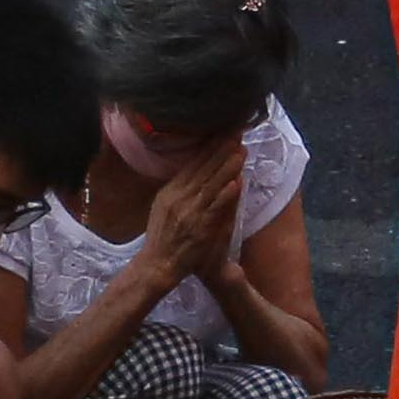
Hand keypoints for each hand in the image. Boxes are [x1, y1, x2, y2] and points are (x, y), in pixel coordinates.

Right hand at [137, 137, 243, 283]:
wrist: (157, 265)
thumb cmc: (162, 237)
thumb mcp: (164, 206)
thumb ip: (180, 189)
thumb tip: (195, 170)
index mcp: (171, 190)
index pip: (192, 163)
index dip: (209, 147)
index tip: (223, 132)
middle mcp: (179, 197)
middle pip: (203, 169)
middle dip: (221, 150)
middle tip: (236, 132)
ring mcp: (189, 212)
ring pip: (211, 184)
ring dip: (227, 166)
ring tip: (241, 150)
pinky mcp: (200, 228)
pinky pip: (214, 208)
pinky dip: (225, 195)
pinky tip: (236, 182)